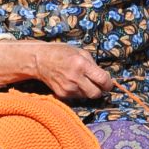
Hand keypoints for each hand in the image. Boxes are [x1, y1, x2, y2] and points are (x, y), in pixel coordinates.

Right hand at [0, 40, 114, 100]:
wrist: (39, 61)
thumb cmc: (61, 53)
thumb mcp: (80, 52)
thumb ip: (93, 64)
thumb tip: (104, 77)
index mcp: (81, 64)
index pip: (103, 80)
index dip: (108, 83)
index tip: (108, 82)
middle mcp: (75, 78)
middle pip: (96, 93)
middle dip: (100, 90)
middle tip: (98, 84)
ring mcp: (68, 88)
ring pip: (87, 96)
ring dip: (88, 90)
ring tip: (82, 81)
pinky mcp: (62, 94)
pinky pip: (77, 97)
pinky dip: (79, 92)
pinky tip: (73, 83)